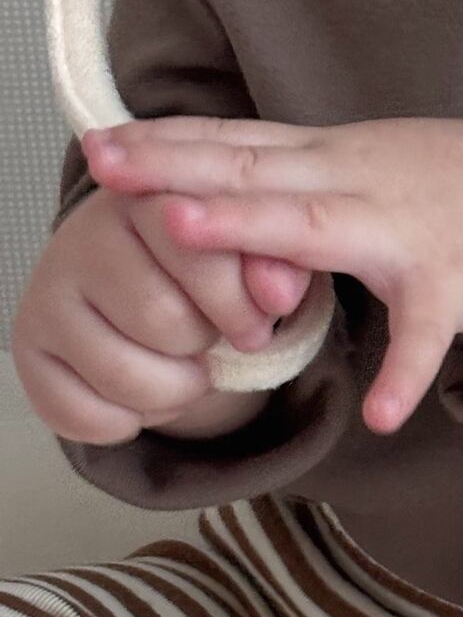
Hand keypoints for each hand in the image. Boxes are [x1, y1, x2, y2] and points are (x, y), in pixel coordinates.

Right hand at [14, 185, 298, 445]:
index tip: (256, 318)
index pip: (196, 249)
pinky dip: (131, 420)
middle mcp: (82, 238)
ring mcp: (46, 295)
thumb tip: (279, 292)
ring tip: (179, 363)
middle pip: (164, 321)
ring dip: (175, 389)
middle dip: (203, 344)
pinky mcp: (28, 351)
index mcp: (146, 196)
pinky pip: (89, 416)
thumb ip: (275, 267)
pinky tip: (140, 389)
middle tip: (204, 334)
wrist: (146, 289)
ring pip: (128, 377)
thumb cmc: (203, 273)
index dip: (237, 301)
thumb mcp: (251, 259)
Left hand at [82, 114, 462, 434]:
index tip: (98, 144)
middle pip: (253, 170)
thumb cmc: (438, 190)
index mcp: (326, 157)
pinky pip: (423, 335)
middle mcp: (353, 181)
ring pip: (316, 230)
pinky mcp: (449, 286)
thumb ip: (284, 178)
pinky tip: (382, 415)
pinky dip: (404, 373)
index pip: (235, 142)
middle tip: (108, 168)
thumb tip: (193, 184)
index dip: (166, 142)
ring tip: (184, 235)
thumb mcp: (354, 167)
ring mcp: (401, 231)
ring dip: (249, 231)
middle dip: (177, 168)